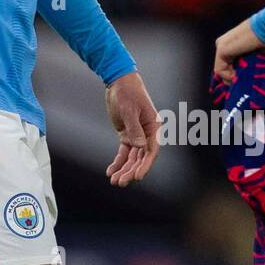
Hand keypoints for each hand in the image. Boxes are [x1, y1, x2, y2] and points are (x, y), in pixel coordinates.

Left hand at [104, 71, 159, 186]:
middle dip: (131, 171)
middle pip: (141, 158)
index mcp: (154, 127)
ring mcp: (137, 136)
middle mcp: (148, 134)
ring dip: (124, 169)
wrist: (119, 82)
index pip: (152, 150)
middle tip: (120, 182)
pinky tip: (110, 171)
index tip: (137, 177)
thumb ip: (135, 129)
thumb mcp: (129, 110)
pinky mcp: (127, 135)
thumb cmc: (128, 93)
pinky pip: (124, 152)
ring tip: (114, 181)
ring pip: (132, 158)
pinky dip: (118, 162)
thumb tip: (140, 147)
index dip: (145, 165)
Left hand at [213, 19, 264, 84]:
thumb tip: (254, 78)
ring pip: (221, 71)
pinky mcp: (221, 50)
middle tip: (244, 85)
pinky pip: (220, 70)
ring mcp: (221, 46)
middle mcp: (223, 44)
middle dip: (233, 79)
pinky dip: (229, 76)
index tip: (246, 82)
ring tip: (245, 79)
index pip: (228, 65)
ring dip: (232, 79)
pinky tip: (240, 75)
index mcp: (231, 44)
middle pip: (224, 69)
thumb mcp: (259, 55)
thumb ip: (252, 65)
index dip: (236, 76)